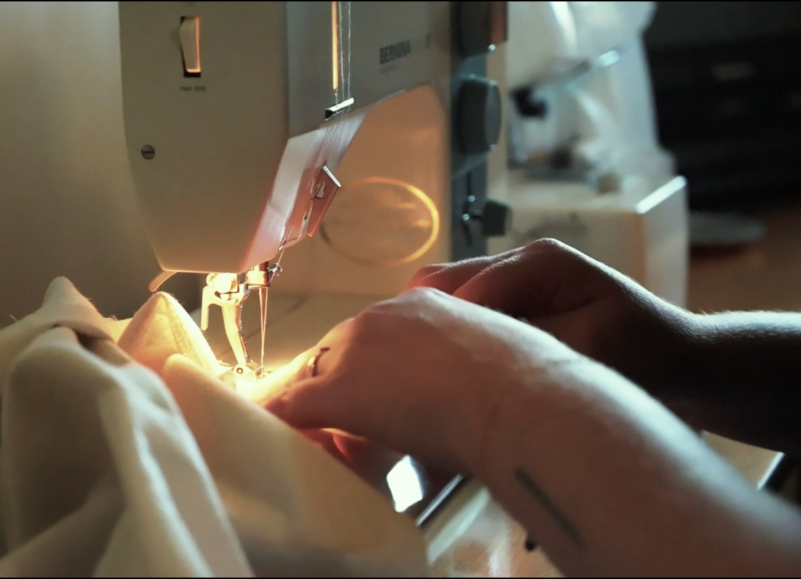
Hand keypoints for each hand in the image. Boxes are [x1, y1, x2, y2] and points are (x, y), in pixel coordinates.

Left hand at [265, 287, 586, 473]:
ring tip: (322, 437)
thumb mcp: (494, 364)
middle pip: (339, 351)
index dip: (372, 369)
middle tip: (351, 422)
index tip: (381, 392)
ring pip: (316, 377)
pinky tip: (273, 435)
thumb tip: (456, 402)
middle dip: (340, 385)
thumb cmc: (526, 391)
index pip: (376, 334)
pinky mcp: (340, 391)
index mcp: (423, 305)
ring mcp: (357, 351)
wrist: (522, 401)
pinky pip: (294, 406)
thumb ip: (466, 372)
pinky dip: (283, 422)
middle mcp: (383, 317)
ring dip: (319, 407)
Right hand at [408, 239, 696, 398]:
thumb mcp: (588, 349)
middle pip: (444, 282)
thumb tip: (471, 345)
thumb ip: (528, 339)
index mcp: (541, 263)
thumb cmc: (642, 355)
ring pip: (446, 289)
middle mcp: (522, 257)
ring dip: (434, 328)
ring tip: (427, 371)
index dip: (440, 331)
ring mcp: (515, 271)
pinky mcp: (513, 291)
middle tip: (412, 373)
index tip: (418, 372)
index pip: (469, 290)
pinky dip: (450, 331)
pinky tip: (445, 364)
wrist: (678, 357)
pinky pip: (463, 303)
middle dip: (424, 325)